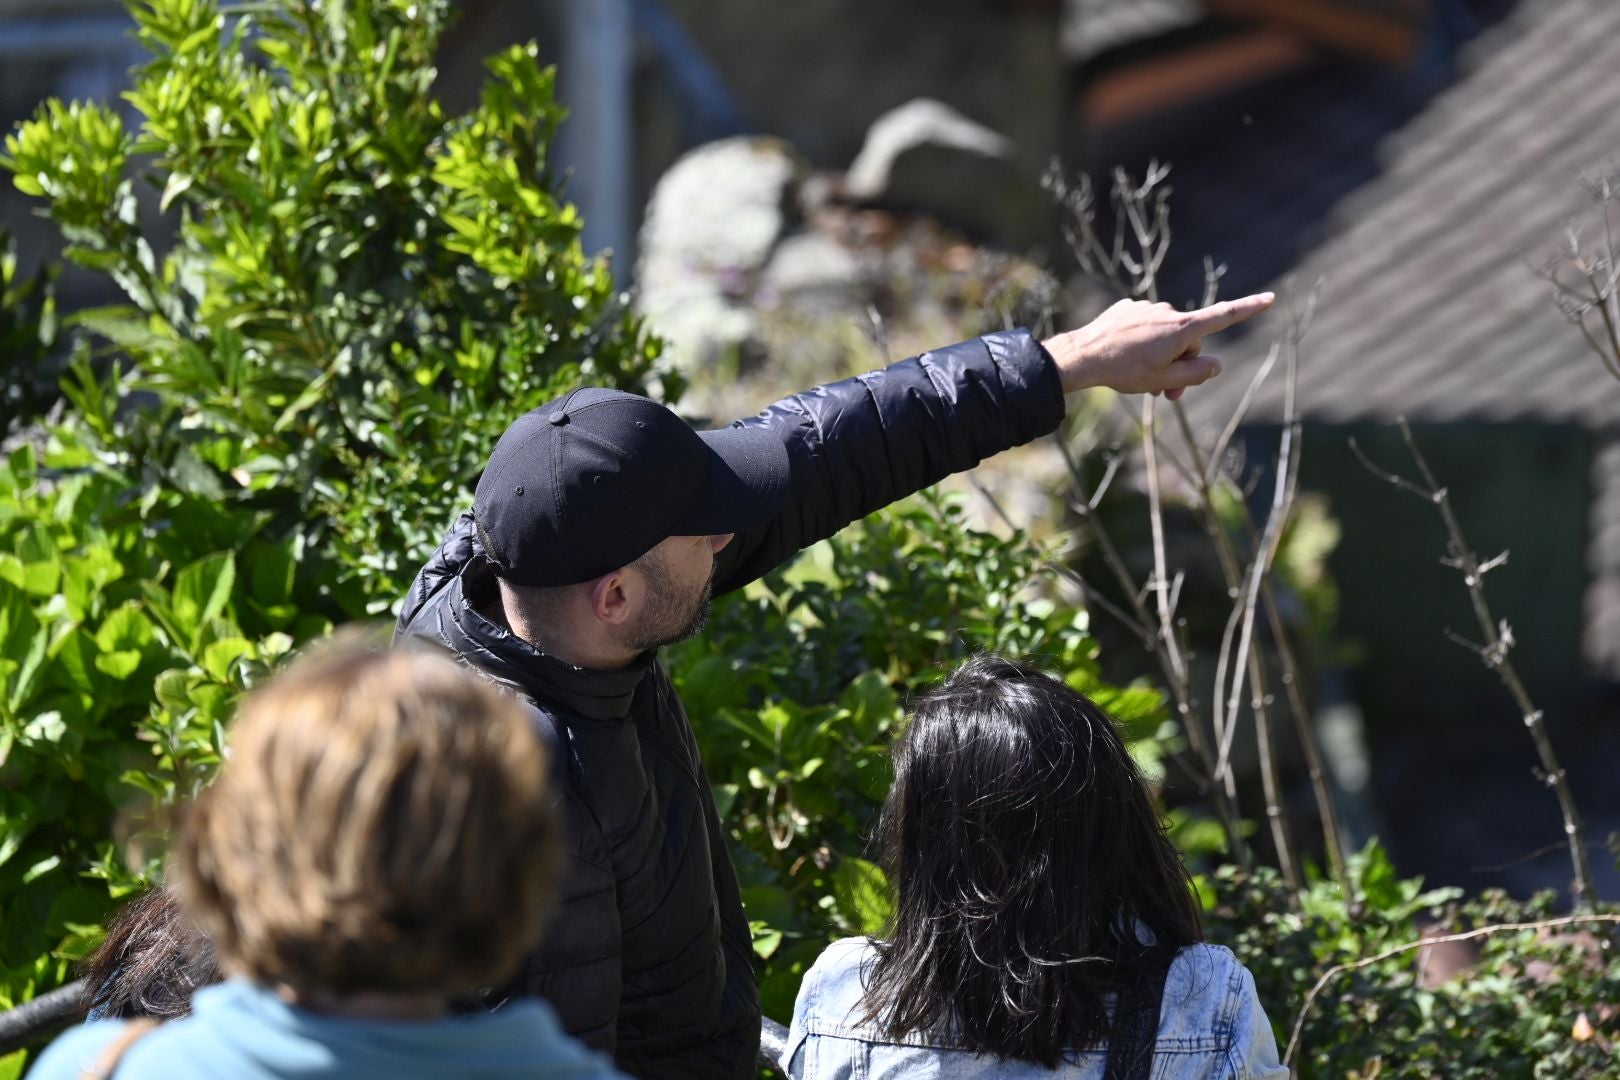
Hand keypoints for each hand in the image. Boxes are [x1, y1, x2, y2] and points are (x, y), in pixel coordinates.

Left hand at [1042, 293, 1274, 399]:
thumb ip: (1197, 374)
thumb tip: (1215, 364)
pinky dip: (1141, 341)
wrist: (1083, 356)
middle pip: (1189, 341)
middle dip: (1182, 364)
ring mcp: (1146, 307)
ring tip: (1139, 375)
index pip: (1224, 316)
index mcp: (1182, 328)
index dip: (1248, 309)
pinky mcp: (1127, 308)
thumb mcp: (1166, 380)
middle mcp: (1168, 311)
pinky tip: (1124, 354)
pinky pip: (1144, 326)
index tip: (1270, 298)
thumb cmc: (1125, 370)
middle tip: (1165, 392)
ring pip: (1164, 335)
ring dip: (1160, 355)